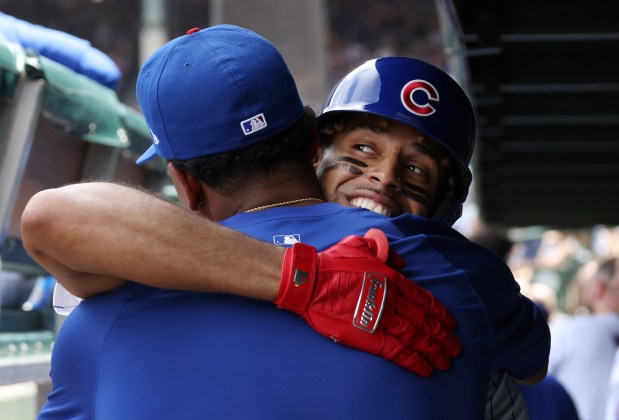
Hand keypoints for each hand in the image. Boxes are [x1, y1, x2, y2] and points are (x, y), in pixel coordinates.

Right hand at [275, 228, 460, 376]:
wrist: (311, 282)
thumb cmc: (333, 262)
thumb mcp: (361, 244)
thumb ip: (382, 248)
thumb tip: (399, 260)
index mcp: (392, 279)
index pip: (423, 299)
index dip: (439, 312)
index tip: (451, 323)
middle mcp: (393, 300)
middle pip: (425, 321)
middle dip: (443, 336)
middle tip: (456, 347)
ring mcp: (383, 320)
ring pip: (417, 338)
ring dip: (434, 350)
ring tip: (446, 361)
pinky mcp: (370, 338)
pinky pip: (398, 352)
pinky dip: (414, 361)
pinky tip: (426, 368)